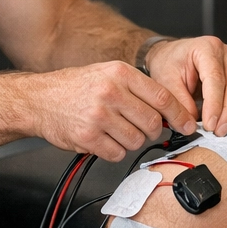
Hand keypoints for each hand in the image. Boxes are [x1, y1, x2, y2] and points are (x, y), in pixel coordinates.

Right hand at [13, 62, 194, 161]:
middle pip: (152, 123)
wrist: (39, 99)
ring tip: (114, 131)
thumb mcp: (108, 74)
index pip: (163, 96)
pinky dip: (114, 151)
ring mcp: (99, 116)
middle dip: (151, 131)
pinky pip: (117, 153)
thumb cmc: (76, 87)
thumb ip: (138, 90)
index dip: (180, 115)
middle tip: (140, 128)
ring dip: (130, 141)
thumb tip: (172, 112)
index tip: (187, 125)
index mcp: (120, 73)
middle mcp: (110, 92)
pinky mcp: (88, 137)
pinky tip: (102, 139)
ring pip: (136, 140)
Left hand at [144, 35, 226, 137]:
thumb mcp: (166, 81)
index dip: (215, 105)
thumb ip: (179, 102)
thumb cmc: (171, 64)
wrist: (174, 57)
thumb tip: (192, 124)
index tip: (209, 124)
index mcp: (207, 48)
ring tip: (224, 127)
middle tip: (218, 131)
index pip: (216, 79)